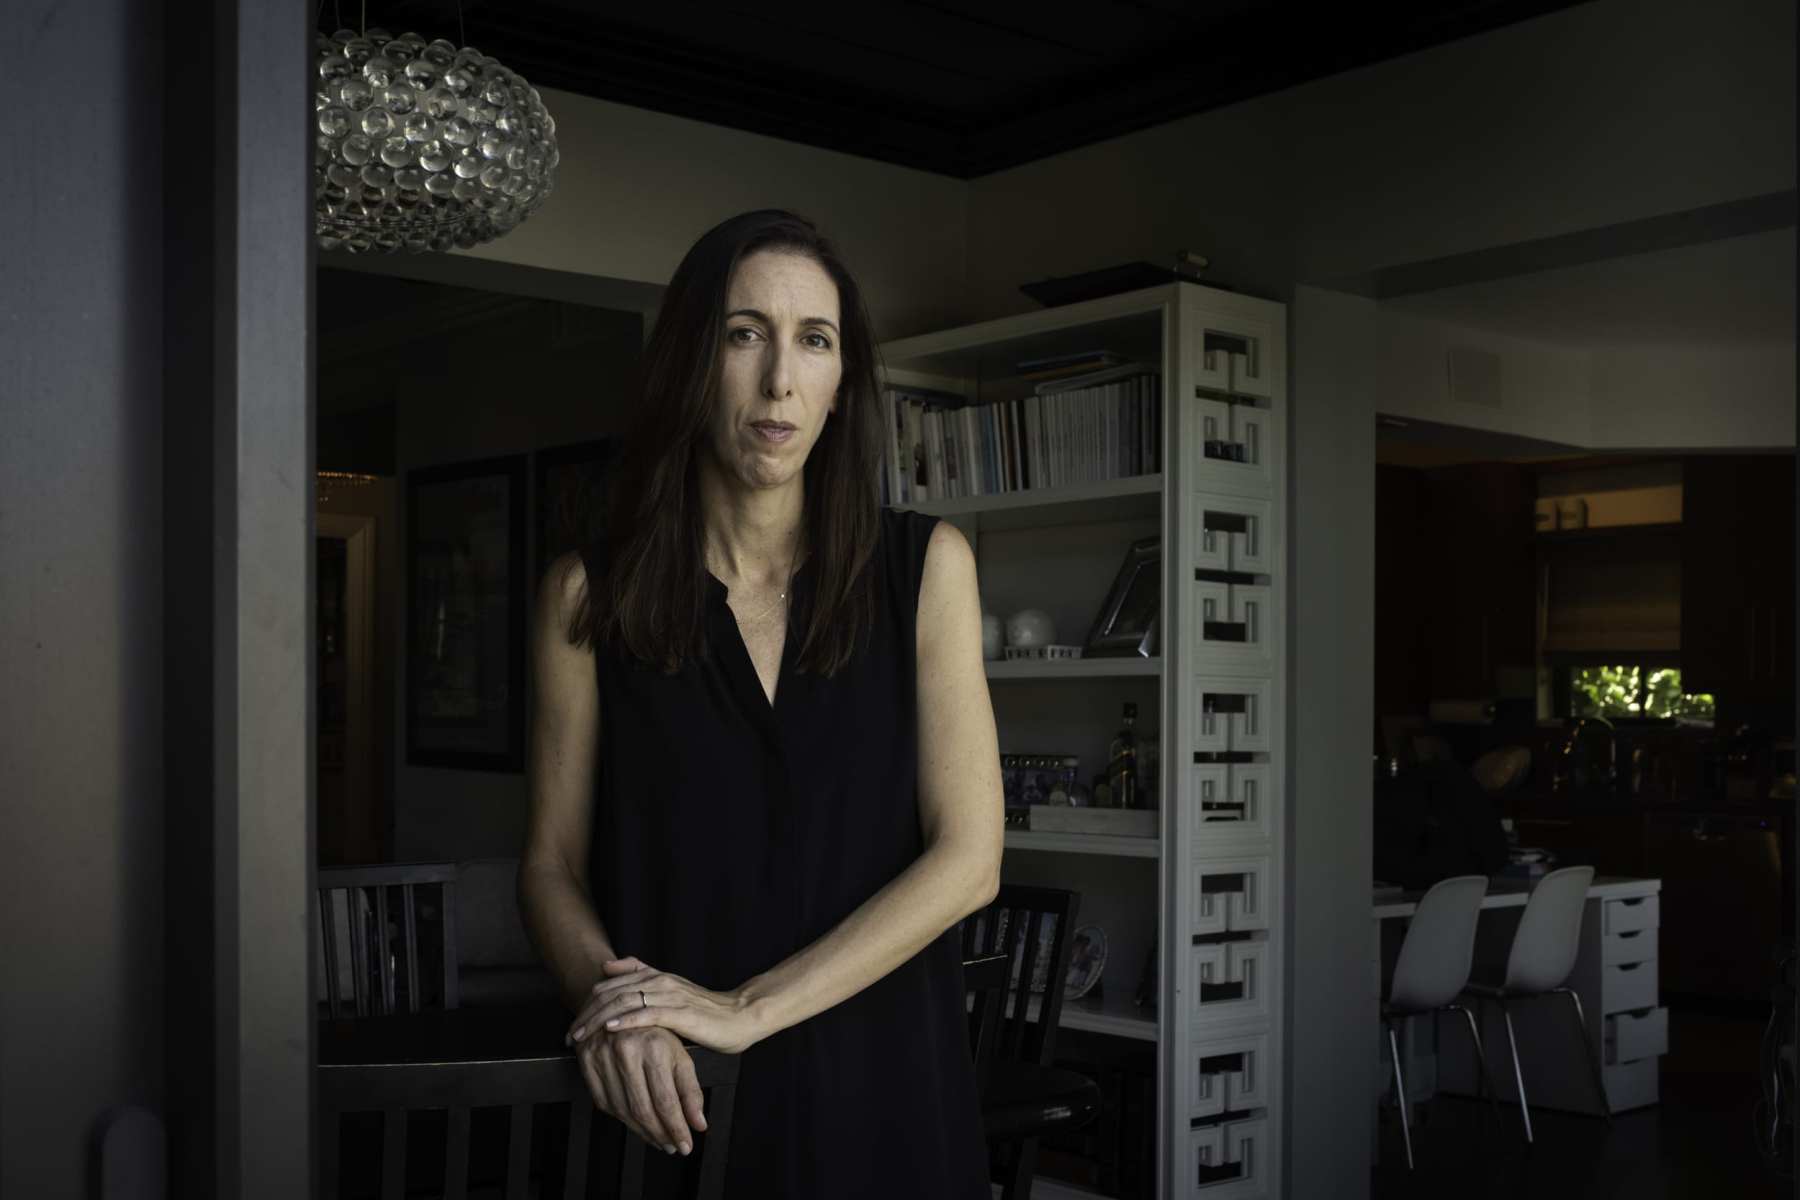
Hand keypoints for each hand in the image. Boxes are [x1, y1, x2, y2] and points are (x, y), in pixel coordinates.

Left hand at [567, 956, 761, 1054]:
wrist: (740, 1016)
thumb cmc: (704, 1010)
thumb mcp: (670, 991)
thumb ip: (642, 975)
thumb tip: (608, 966)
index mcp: (655, 976)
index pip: (609, 985)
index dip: (587, 1004)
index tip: (573, 1024)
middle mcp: (660, 981)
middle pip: (612, 993)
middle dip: (586, 1014)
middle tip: (569, 1035)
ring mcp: (671, 995)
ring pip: (625, 1002)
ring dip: (599, 1020)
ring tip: (582, 1034)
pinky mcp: (682, 1013)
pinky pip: (649, 1014)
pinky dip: (627, 1021)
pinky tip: (611, 1030)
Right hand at [573, 1025, 707, 1157]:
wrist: (624, 1004)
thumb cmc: (658, 1032)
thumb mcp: (680, 1054)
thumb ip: (691, 1090)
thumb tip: (699, 1125)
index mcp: (654, 1046)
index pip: (666, 1100)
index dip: (676, 1128)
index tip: (686, 1146)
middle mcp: (626, 1050)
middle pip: (642, 1108)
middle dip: (659, 1134)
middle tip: (672, 1147)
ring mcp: (602, 1054)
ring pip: (621, 1109)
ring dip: (641, 1131)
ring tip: (658, 1138)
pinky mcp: (586, 1059)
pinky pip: (603, 1102)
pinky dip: (621, 1118)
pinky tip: (636, 1124)